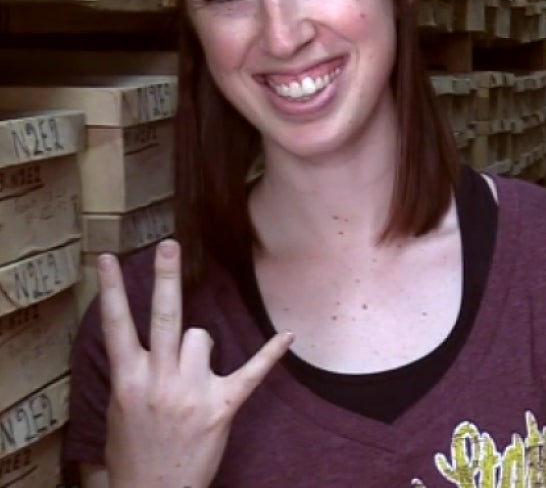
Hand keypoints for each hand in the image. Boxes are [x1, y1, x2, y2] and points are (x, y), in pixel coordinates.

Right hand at [99, 239, 292, 487]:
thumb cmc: (135, 449)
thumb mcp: (121, 407)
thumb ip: (134, 371)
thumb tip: (144, 340)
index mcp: (128, 380)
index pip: (116, 325)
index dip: (111, 289)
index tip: (110, 256)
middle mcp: (159, 381)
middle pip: (163, 318)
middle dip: (165, 279)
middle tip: (170, 244)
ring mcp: (191, 393)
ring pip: (202, 336)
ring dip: (200, 346)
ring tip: (193, 375)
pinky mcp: (222, 407)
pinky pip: (252, 371)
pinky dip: (270, 353)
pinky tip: (287, 336)